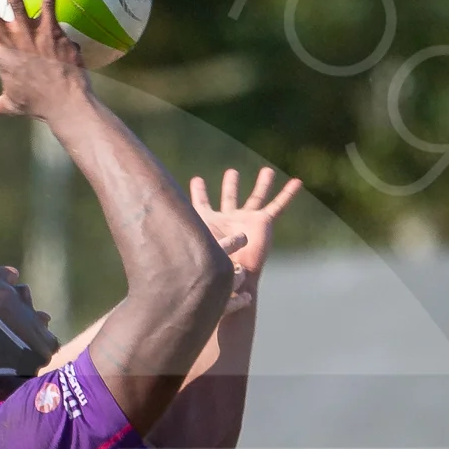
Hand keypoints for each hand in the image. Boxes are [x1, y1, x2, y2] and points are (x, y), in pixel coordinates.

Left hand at [188, 166, 299, 298]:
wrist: (233, 277)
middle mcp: (229, 221)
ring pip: (256, 198)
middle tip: (231, 173)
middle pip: (230, 199)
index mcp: (210, 224)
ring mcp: (247, 221)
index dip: (199, 193)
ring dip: (261, 185)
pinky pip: (278, 206)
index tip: (196, 180)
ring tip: (267, 171)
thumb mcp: (192, 239)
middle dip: (230, 186)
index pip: (202, 205)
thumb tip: (152, 211)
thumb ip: (177, 226)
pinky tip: (297, 182)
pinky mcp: (263, 223)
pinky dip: (287, 194)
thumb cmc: (209, 262)